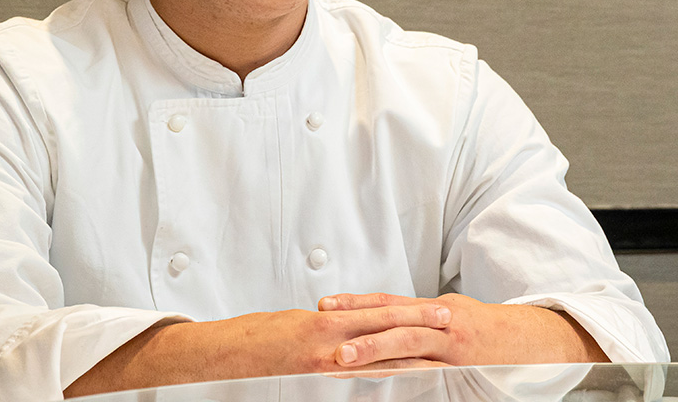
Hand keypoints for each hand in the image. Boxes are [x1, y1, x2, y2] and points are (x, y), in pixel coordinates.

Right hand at [65, 303, 452, 396]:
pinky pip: (355, 361)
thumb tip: (348, 337)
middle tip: (453, 317)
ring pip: (378, 340)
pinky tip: (403, 366)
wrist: (224, 351)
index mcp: (330, 320)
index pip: (378, 314)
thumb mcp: (296, 330)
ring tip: (441, 337)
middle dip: (420, 320)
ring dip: (412, 339)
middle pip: (386, 323)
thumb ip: (327, 332)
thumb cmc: (257, 341)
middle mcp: (332, 329)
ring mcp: (326, 347)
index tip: (435, 310)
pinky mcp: (316, 361)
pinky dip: (381, 362)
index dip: (409, 311)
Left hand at [317, 292, 606, 369]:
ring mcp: (448, 341)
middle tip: (322, 324)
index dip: (356, 302)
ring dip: (371, 349)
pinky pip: (423, 366)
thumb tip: (388, 322)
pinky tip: (379, 376)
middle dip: (355, 321)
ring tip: (343, 356)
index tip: (327, 303)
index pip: (388, 302)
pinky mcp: (459, 361)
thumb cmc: (490, 331)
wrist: (532, 341)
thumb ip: (422, 320)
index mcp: (435, 307)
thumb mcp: (454, 316)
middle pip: (390, 318)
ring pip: (403, 343)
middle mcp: (439, 318)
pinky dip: (399, 371)